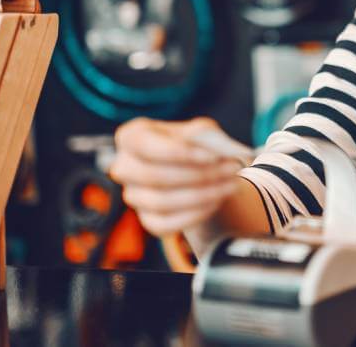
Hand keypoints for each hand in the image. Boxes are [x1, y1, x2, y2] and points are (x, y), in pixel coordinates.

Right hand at [109, 117, 242, 235]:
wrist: (200, 169)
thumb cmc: (196, 144)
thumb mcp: (202, 131)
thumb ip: (205, 135)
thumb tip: (215, 151)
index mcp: (131, 136)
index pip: (147, 146)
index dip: (180, 153)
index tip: (213, 156)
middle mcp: (124, 167)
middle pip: (154, 176)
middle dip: (198, 175)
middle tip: (231, 170)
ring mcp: (133, 195)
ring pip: (161, 202)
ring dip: (202, 195)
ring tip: (231, 185)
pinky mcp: (147, 219)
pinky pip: (165, 224)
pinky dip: (195, 214)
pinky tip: (216, 201)